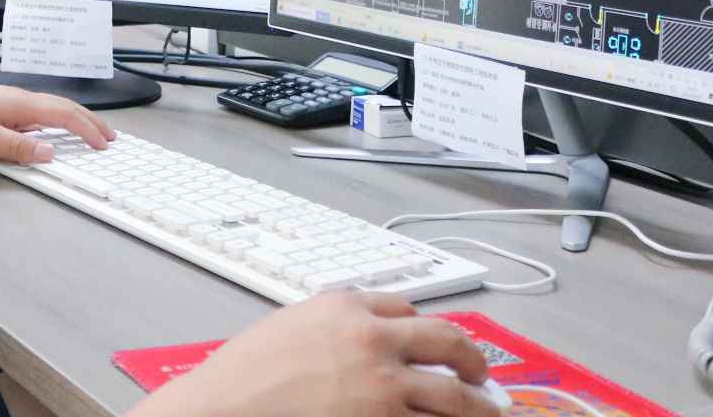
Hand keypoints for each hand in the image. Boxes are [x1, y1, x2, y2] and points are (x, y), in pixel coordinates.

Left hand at [0, 78, 112, 162]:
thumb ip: (17, 148)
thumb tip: (50, 153)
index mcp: (19, 104)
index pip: (63, 114)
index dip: (86, 129)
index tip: (104, 144)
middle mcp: (18, 99)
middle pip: (63, 107)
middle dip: (89, 122)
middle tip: (109, 137)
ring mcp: (10, 102)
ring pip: (51, 110)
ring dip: (74, 121)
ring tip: (90, 133)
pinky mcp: (1, 108)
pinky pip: (37, 114)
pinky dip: (56, 122)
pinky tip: (54, 133)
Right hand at [131, 293, 493, 416]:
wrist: (224, 409)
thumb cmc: (242, 377)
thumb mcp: (288, 329)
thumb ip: (330, 328)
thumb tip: (364, 340)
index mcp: (346, 307)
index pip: (407, 310)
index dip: (428, 332)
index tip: (439, 346)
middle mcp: (373, 341)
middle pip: (447, 343)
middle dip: (472, 362)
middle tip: (480, 378)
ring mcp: (384, 388)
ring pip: (456, 398)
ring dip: (479, 410)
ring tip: (489, 416)